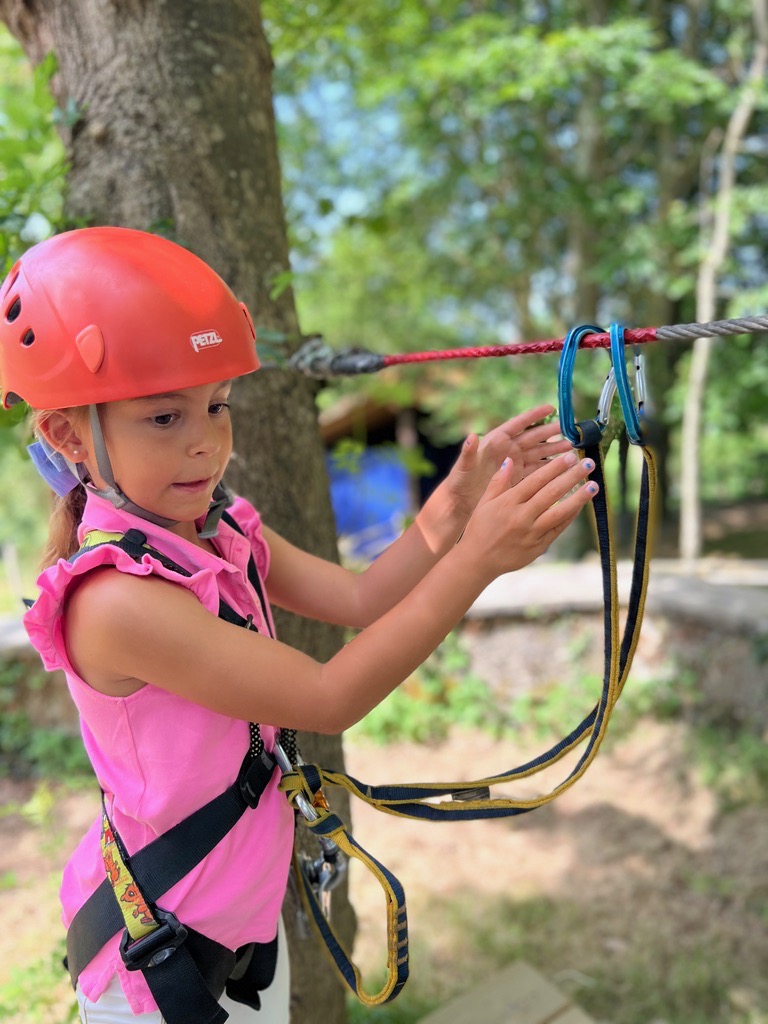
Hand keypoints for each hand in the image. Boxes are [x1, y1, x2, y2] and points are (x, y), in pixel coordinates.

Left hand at [445, 404, 572, 521]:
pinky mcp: (518, 477)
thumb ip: (468, 452)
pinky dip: (550, 468)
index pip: (518, 424)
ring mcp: (514, 463)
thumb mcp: (464, 467)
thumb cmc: (460, 481)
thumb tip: (470, 436)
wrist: (461, 502)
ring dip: (554, 450)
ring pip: (538, 453)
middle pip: (533, 437)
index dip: (534, 415)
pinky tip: (563, 467)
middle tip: (570, 430)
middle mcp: (507, 449)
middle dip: (551, 433)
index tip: (551, 408)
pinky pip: (537, 469)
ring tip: (572, 448)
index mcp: (495, 441)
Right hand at [460, 450, 596, 577]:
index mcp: (508, 503)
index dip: (555, 467)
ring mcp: (532, 533)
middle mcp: (522, 517)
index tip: (570, 456)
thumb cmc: (479, 529)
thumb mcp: (484, 503)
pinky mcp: (539, 546)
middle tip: (588, 464)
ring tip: (594, 485)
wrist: (478, 561)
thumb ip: (498, 481)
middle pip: (551, 493)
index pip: (536, 480)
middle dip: (571, 476)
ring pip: (560, 512)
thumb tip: (510, 460)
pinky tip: (580, 505)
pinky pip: (558, 528)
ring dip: (579, 498)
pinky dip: (570, 516)